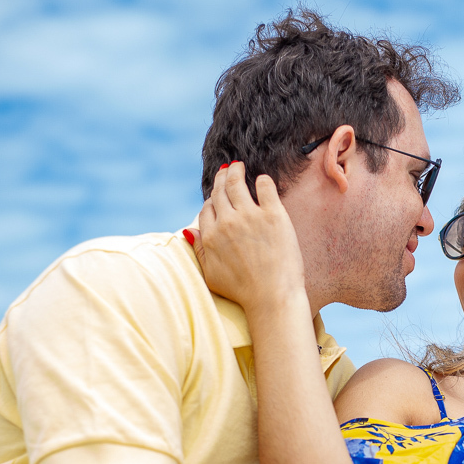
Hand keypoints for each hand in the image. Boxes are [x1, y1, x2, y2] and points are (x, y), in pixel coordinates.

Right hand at [190, 162, 306, 311]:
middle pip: (220, 191)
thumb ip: (200, 251)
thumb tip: (190, 231)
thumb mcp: (212, 275)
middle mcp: (227, 222)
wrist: (272, 298)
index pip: (207, 208)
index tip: (218, 197)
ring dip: (236, 171)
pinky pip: (265, 186)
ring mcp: (250, 216)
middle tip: (226, 170)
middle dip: (221, 178)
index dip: (212, 200)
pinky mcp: (273, 215)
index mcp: (211, 236)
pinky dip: (262, 180)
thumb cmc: (243, 292)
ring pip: (237, 183)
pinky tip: (262, 180)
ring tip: (238, 166)